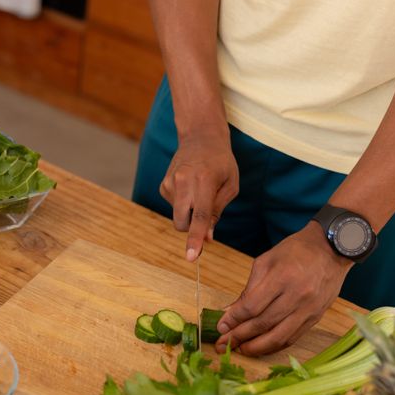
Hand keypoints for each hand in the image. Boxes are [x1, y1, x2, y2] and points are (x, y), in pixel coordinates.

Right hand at [160, 133, 238, 260]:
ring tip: (199, 190)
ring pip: (178, 216)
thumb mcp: (230, 186)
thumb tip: (207, 238)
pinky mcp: (163, 186)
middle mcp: (183, 182)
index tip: (191, 257)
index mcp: (204, 181)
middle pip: (182, 222)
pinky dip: (183, 204)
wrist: (200, 137)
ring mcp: (170, 183)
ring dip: (189, 212)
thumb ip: (218, 212)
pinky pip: (174, 207)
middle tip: (206, 218)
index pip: (199, 217)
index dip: (196, 239)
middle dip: (192, 228)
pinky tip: (190, 187)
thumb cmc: (221, 162)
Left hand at [215, 222, 352, 355]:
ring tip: (240, 350)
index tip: (220, 327)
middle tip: (222, 344)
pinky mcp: (315, 318)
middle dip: (239, 337)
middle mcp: (297, 296)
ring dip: (256, 347)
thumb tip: (230, 311)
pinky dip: (273, 346)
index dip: (234, 319)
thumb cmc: (294, 251)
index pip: (252, 306)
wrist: (332, 249)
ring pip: (278, 337)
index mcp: (281, 277)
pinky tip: (260, 347)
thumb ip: (248, 289)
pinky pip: (292, 338)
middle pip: (263, 324)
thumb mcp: (265, 261)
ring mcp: (308, 310)